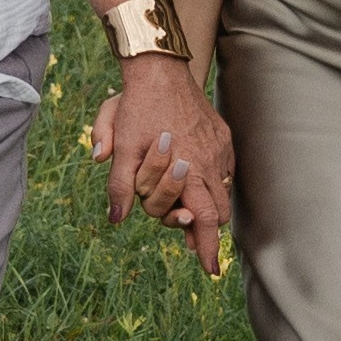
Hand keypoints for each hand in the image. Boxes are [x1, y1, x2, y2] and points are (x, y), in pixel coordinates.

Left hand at [92, 58, 233, 276]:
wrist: (158, 70)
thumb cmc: (136, 108)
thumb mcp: (121, 147)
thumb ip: (120, 186)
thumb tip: (116, 219)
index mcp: (188, 168)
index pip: (204, 220)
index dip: (206, 248)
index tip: (209, 270)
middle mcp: (209, 162)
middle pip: (218, 212)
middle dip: (206, 231)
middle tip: (194, 245)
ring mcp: (219, 148)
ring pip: (223, 191)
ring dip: (208, 206)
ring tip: (189, 213)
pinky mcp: (221, 135)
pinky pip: (224, 169)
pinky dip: (212, 181)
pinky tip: (194, 178)